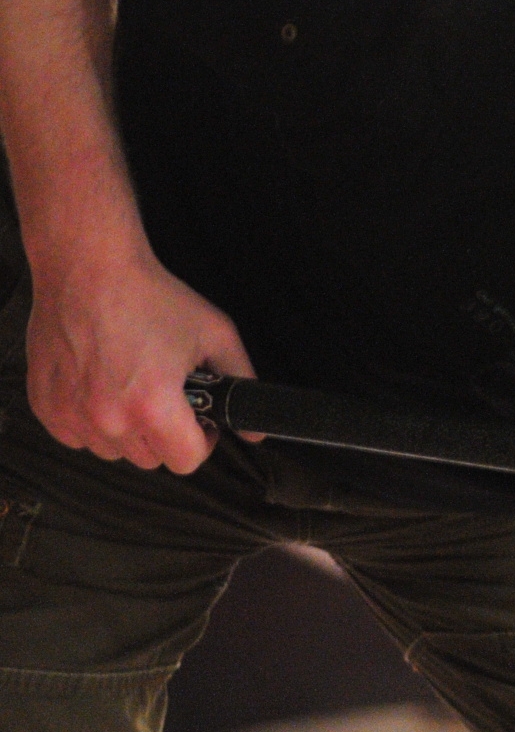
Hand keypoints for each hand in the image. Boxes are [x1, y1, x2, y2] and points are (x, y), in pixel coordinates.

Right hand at [25, 244, 255, 473]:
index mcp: (152, 404)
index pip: (185, 462)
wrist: (88, 269)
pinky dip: (91, 421)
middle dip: (165, 434)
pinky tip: (103, 388)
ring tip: (132, 387)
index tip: (199, 423)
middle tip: (167, 398)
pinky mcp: (46, 405)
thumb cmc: (147, 296)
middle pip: (150, 459)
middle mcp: (108, 416)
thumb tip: (252, 428)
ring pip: (112, 451)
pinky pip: (76, 436)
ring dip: (127, 430)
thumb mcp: (214, 334)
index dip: (201, 442)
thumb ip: (241, 381)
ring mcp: (71, 413)